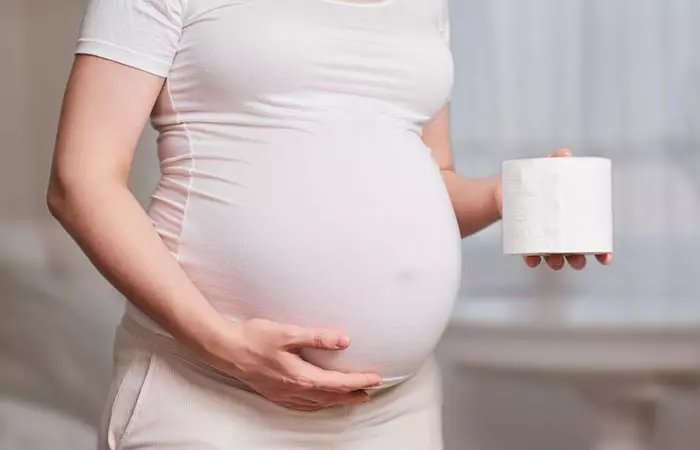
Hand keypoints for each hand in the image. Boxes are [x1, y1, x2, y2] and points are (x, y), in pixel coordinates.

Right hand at [199, 317, 381, 411]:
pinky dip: (317, 404)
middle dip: (352, 396)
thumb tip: (344, 341)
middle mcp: (294, 390)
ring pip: (317, 403)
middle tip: (370, 393)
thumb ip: (317, 337)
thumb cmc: (254, 337)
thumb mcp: (288, 333)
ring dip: (337, 401)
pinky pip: (302, 405)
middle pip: (331, 397)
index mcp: (300, 376)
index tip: (375, 379)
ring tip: (351, 398)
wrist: (225, 349)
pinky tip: (319, 402)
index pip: (338, 383)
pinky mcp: (274, 393)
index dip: (359, 381)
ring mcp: (283, 394)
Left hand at [495, 148, 613, 270]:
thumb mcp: (547, 170)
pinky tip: (533, 260)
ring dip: (556, 263)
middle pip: (574, 253)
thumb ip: (556, 162)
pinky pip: (530, 255)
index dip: (601, 251)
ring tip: (556, 262)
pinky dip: (532, 259)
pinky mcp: (525, 242)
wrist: (505, 190)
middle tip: (577, 260)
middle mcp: (561, 235)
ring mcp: (543, 240)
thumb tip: (565, 155)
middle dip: (577, 260)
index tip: (605, 258)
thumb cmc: (536, 180)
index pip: (593, 241)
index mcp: (574, 222)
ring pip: (554, 257)